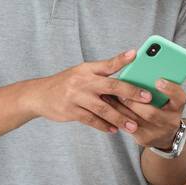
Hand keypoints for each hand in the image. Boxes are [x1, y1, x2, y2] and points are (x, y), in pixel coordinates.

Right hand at [24, 49, 156, 133]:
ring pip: (103, 108)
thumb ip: (102, 73)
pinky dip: (103, 125)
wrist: (38, 95)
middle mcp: (82, 81)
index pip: (107, 63)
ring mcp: (76, 97)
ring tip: (133, 125)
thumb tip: (127, 71)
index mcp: (87, 69)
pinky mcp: (70, 111)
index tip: (136, 54)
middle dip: (130, 93)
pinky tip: (114, 130)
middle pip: (110, 86)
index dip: (121, 59)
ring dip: (120, 117)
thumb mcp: (81, 72)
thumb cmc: (67, 83)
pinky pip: (91, 120)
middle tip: (147, 99)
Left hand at [105, 78, 185, 150]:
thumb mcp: (167, 99)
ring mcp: (157, 132)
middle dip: (134, 101)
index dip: (169, 89)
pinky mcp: (144, 138)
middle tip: (121, 91)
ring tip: (110, 96)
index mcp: (177, 106)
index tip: (158, 80)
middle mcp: (170, 120)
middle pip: (152, 113)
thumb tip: (140, 68)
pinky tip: (109, 108)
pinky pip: (128, 127)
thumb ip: (158, 87)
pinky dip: (118, 116)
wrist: (164, 135)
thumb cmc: (163, 108)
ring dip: (121, 107)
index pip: (179, 97)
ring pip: (136, 120)